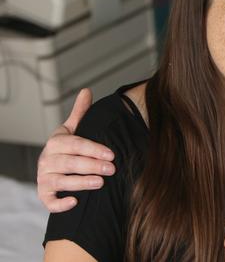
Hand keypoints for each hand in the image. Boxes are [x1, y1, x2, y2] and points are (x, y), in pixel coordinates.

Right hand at [36, 89, 114, 211]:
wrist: (53, 168)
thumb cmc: (68, 148)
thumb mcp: (73, 130)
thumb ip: (80, 113)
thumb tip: (87, 90)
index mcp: (56, 142)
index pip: (75, 144)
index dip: (93, 149)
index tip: (112, 153)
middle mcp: (46, 160)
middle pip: (69, 163)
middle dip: (92, 166)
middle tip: (112, 169)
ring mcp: (44, 178)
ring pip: (61, 181)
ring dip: (80, 182)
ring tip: (101, 182)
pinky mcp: (44, 194)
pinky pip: (48, 201)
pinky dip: (60, 203)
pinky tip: (75, 202)